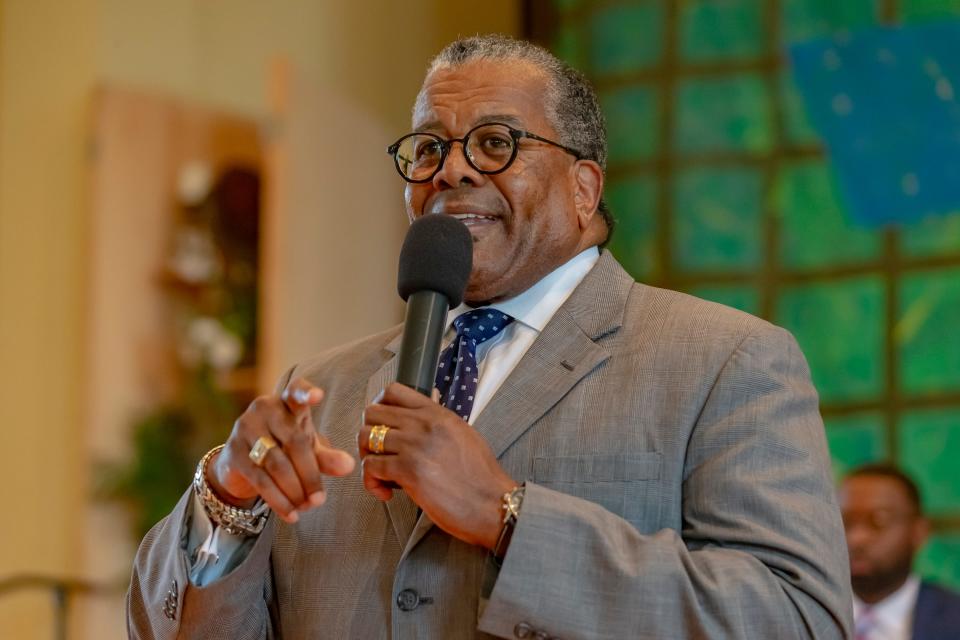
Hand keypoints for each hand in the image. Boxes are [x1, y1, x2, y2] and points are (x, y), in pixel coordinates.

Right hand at [208, 377, 355, 523]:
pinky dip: (279, 501)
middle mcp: (264, 410)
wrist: (241, 464)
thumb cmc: (283, 448)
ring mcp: (245, 429)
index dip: (306, 392)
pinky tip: (292, 515)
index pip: (296, 390)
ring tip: (308, 507)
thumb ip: (327, 456)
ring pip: (277, 464)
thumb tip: (348, 466)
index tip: (317, 396)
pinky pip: (261, 480)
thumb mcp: (308, 449)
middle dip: (310, 475)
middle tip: (320, 500)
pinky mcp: (233, 453)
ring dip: (295, 491)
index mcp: (287, 403)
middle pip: (295, 442)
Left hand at [358, 382, 515, 549]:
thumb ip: (437, 424)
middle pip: (372, 413)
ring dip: (368, 458)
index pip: (392, 391)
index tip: (382, 427)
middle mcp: (424, 424)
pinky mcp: (408, 471)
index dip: (379, 408)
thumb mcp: (463, 434)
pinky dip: (371, 482)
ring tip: (382, 476)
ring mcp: (415, 446)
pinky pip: (370, 467)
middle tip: (379, 455)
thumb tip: (417, 420)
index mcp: (437, 413)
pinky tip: (387, 493)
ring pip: (365, 438)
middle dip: (368, 435)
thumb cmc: (481, 476)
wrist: (493, 503)